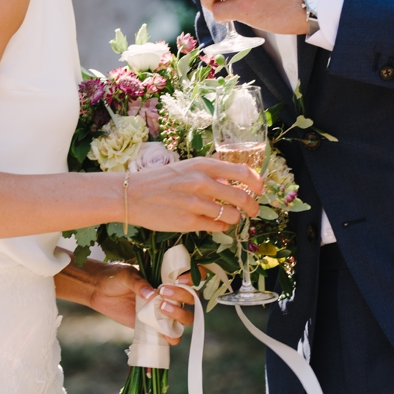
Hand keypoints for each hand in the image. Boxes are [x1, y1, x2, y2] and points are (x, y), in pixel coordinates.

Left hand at [87, 261, 199, 344]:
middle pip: (191, 298)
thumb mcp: (126, 275)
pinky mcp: (155, 326)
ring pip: (186, 317)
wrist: (98, 291)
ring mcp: (164, 311)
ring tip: (161, 309)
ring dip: (180, 315)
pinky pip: (172, 335)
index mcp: (166, 276)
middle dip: (183, 296)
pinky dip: (173, 337)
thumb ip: (139, 283)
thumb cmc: (114, 277)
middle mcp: (170, 294)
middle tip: (163, 293)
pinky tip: (164, 334)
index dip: (194, 277)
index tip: (182, 280)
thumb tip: (152, 295)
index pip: (190, 276)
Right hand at [128, 156, 259, 232]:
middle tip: (252, 212)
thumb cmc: (159, 181)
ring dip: (234, 219)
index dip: (257, 182)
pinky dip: (221, 227)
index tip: (261, 190)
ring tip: (227, 218)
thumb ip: (209, 173)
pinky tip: (214, 224)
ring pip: (232, 216)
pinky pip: (217, 227)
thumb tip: (233, 182)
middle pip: (242, 197)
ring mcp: (196, 203)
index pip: (242, 172)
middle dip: (252, 207)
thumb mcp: (185, 168)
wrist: (132, 195)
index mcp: (202, 165)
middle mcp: (202, 182)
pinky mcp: (189, 222)